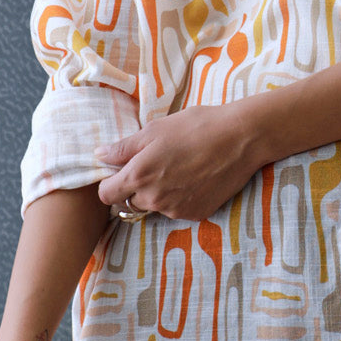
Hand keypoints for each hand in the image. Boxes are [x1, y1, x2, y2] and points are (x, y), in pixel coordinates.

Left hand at [95, 101, 263, 221]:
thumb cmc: (196, 126)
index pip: (106, 195)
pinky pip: (177, 209)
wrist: (241, 138)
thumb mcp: (155, 129)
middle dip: (135, 187)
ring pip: (155, 206)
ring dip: (158, 193)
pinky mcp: (196, 214)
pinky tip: (195, 177)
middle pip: (129, 202)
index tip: (120, 171)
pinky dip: (180, 197)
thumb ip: (124, 147)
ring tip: (179, 167)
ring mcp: (176, 210)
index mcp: (139, 176)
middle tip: (155, 164)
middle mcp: (154, 199)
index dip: (110, 182)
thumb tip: (99, 156)